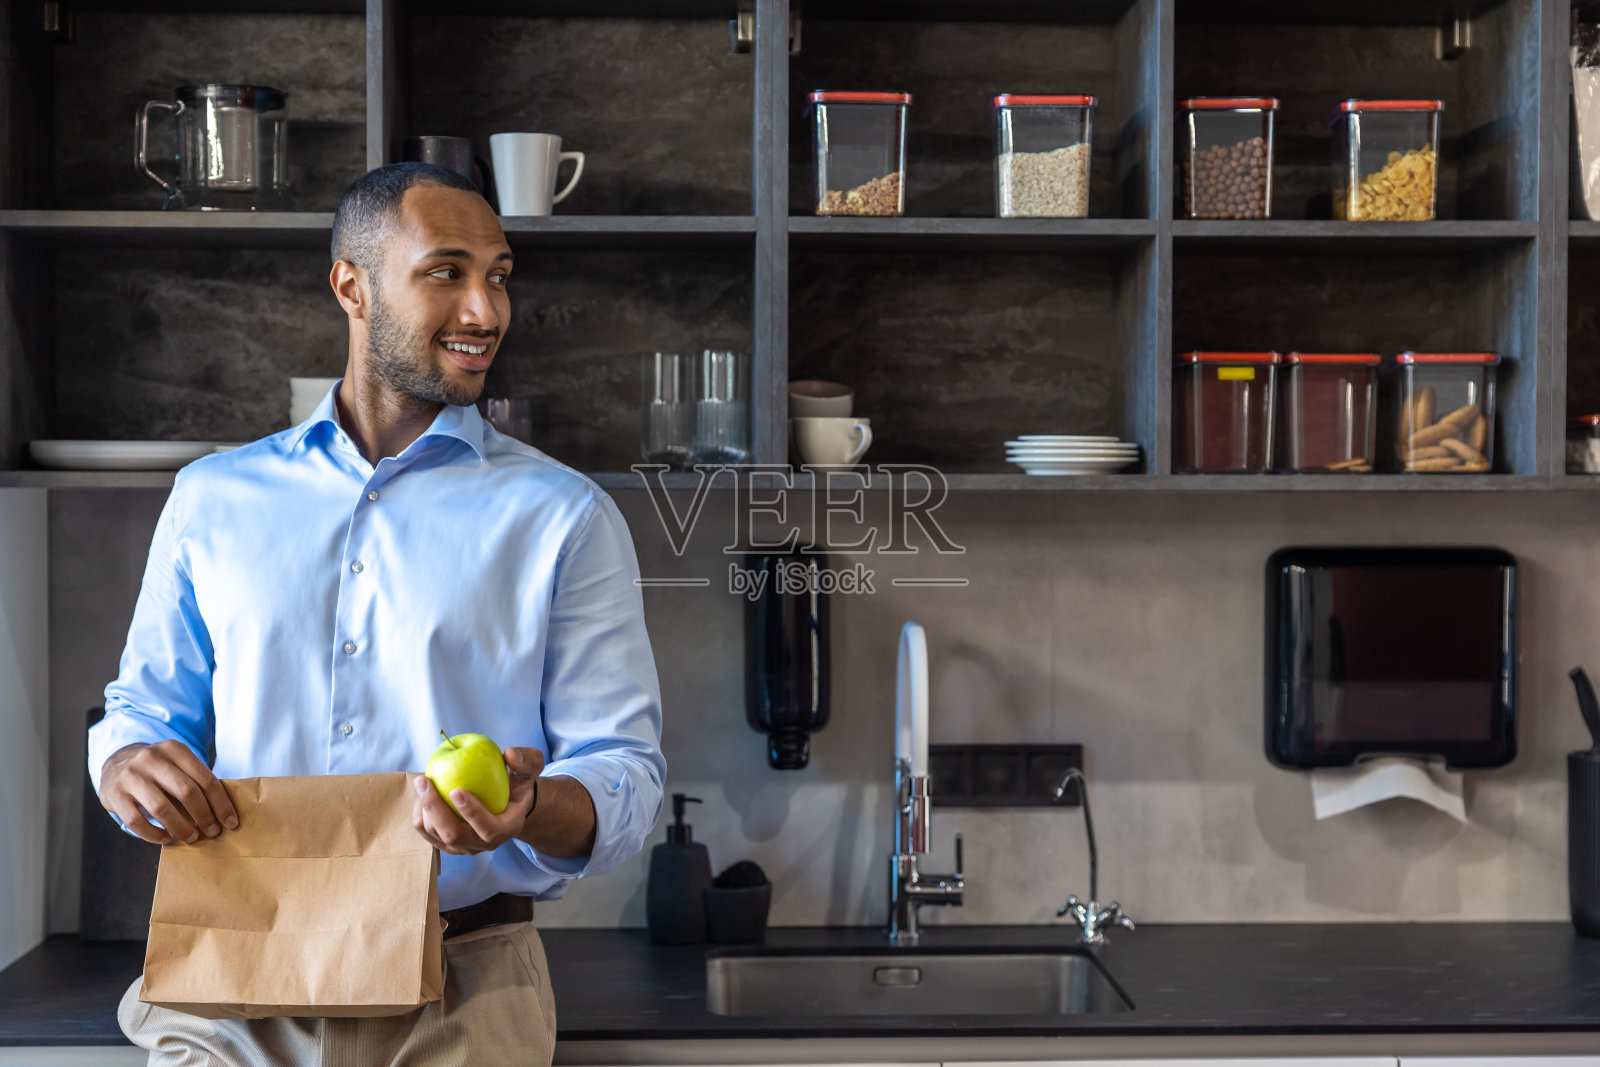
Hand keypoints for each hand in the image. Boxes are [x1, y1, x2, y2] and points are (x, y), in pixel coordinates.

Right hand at [98, 740, 238, 845]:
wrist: (116, 765)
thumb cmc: (158, 771)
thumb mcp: (177, 765)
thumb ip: (195, 781)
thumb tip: (223, 814)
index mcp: (174, 748)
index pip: (205, 778)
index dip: (221, 803)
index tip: (230, 822)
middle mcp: (151, 758)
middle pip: (186, 791)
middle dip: (204, 816)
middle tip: (213, 832)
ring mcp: (130, 775)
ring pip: (161, 807)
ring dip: (181, 827)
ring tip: (192, 838)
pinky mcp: (114, 794)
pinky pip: (136, 821)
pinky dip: (153, 834)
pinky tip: (166, 839)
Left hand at [412, 746, 545, 855]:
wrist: (506, 801)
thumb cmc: (517, 782)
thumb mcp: (531, 766)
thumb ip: (526, 759)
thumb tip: (508, 754)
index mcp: (507, 828)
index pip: (489, 829)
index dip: (472, 813)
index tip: (456, 790)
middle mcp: (483, 844)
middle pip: (454, 836)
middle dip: (435, 810)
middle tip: (425, 781)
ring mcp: (463, 847)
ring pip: (436, 836)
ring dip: (425, 809)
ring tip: (422, 782)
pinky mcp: (446, 844)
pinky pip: (427, 832)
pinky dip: (420, 813)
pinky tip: (422, 791)